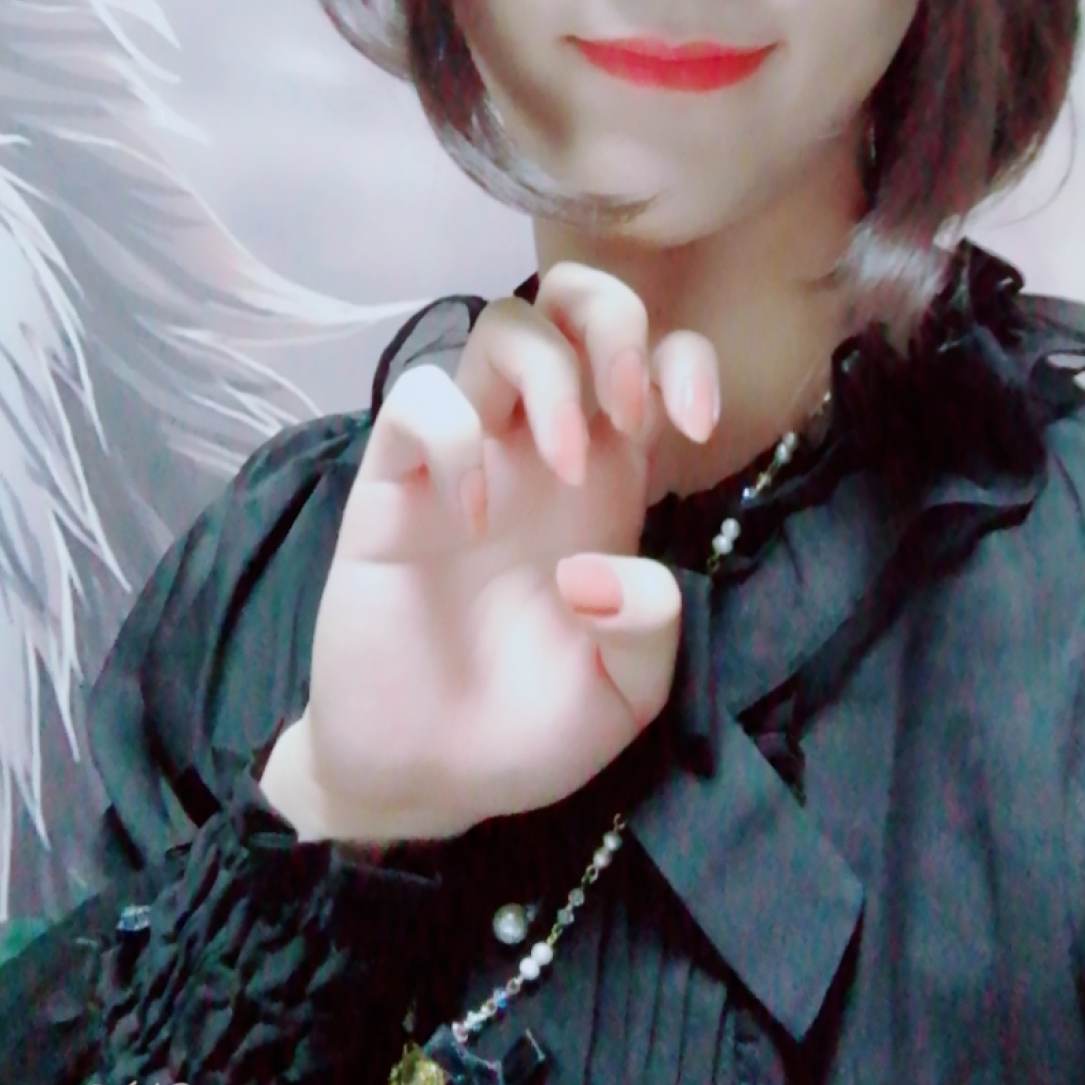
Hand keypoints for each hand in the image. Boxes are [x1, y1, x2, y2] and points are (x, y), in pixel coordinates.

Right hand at [260, 264, 719, 844]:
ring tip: (563, 465)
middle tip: (626, 407)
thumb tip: (605, 571)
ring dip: (547, 372)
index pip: (656, 358)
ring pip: (499, 328)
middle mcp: (542, 447)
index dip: (684, 362)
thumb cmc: (530, 728)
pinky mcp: (392, 487)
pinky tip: (470, 516)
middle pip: (573, 305)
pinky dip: (451, 435)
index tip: (692, 427)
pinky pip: (418, 402)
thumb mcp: (625, 696)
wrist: (424, 780)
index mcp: (611, 478)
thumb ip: (651, 631)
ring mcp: (467, 458)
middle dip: (613, 320)